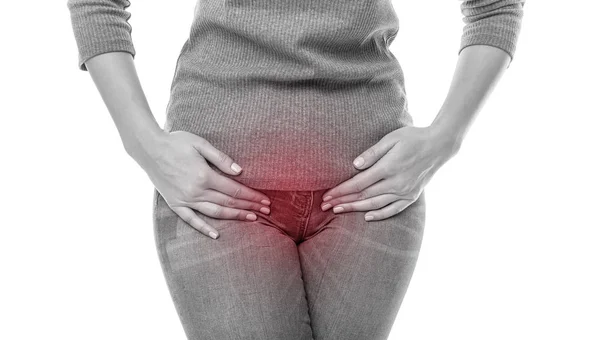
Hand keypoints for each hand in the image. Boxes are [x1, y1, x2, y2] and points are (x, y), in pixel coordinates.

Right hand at [133, 130, 271, 239]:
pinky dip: (204, 228)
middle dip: (249, 207)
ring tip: (251, 219)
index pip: (235, 190)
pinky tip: (216, 235)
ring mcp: (185, 199)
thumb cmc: (176, 142)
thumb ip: (221, 158)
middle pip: (229, 203)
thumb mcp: (200, 144)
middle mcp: (196, 191)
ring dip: (235, 217)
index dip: (252, 196)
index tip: (265, 200)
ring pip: (215, 212)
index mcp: (204, 176)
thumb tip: (240, 171)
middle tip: (266, 211)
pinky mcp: (175, 204)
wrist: (149, 148)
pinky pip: (191, 220)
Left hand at [320, 125, 457, 220]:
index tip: (327, 195)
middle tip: (325, 206)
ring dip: (355, 209)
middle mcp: (396, 183)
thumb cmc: (413, 138)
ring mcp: (405, 191)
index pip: (358, 183)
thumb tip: (355, 166)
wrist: (440, 146)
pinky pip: (394, 209)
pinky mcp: (412, 196)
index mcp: (388, 167)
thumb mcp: (391, 139)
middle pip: (363, 196)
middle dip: (342, 201)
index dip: (340, 190)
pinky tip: (367, 217)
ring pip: (375, 204)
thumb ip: (372, 153)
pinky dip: (379, 214)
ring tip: (339, 211)